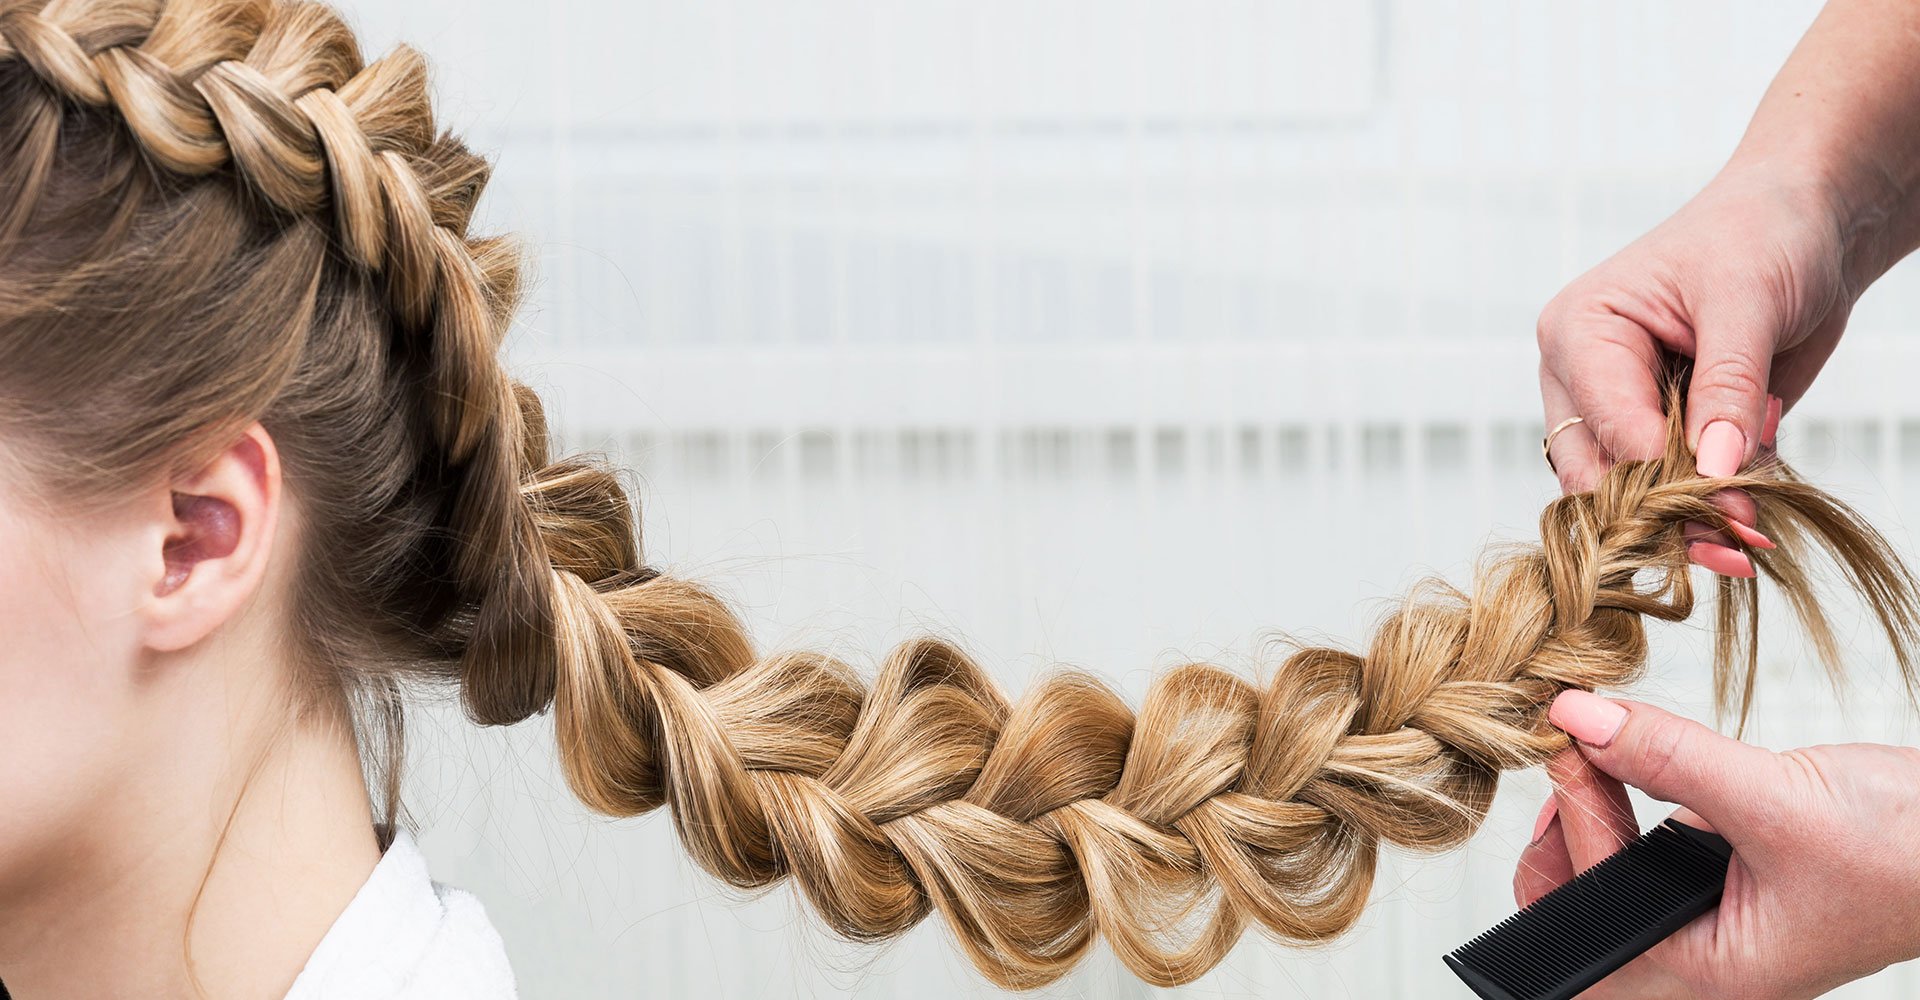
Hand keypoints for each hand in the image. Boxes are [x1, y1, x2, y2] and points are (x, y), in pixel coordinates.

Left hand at [1513, 690, 1919, 999]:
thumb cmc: (1910, 853)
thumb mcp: (1777, 797)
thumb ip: (1670, 757)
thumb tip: (1583, 721)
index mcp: (1715, 970)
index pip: (1598, 912)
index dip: (1575, 822)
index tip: (1568, 747)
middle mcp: (1707, 957)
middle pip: (1584, 921)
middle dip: (1561, 843)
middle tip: (1571, 766)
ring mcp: (1714, 922)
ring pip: (1612, 886)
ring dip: (1595, 820)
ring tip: (1598, 757)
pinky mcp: (1724, 881)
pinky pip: (1649, 856)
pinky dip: (1630, 811)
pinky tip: (1635, 767)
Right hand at [1535, 165, 1855, 573]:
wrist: (1808, 221)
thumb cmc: (1763, 232)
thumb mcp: (1747, 302)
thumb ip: (1727, 388)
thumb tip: (1715, 472)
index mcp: (1578, 332)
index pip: (1607, 427)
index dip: (1663, 476)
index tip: (1729, 514)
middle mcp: (1583, 378)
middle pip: (1598, 475)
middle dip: (1665, 514)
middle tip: (1733, 550)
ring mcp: (1617, 409)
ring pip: (1627, 493)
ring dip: (1688, 520)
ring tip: (1747, 540)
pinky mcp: (1659, 430)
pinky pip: (1669, 487)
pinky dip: (1710, 504)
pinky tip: (1751, 510)